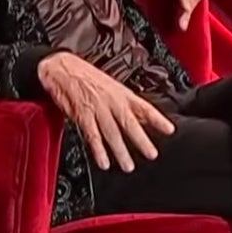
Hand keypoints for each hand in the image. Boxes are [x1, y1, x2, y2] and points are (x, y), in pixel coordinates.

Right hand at [37, 52, 175, 171]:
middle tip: (151, 154)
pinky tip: (104, 161)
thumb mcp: (111, 85)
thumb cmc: (85, 76)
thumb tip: (141, 118)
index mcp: (121, 93)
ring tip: (128, 165)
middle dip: (141, 140)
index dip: (157, 119)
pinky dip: (98, 150)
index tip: (170, 130)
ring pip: (111, 132)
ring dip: (120, 151)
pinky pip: (92, 135)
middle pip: (129, 122)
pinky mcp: (81, 115)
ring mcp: (96, 108)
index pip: (144, 107)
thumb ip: (125, 103)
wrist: (62, 67)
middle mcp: (111, 101)